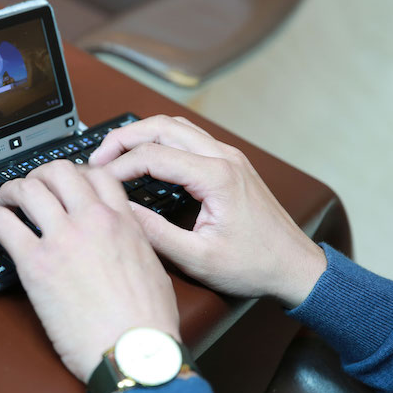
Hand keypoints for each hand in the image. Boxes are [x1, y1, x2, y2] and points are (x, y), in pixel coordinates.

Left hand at [0, 160, 179, 381]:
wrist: (134, 351)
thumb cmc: (147, 323)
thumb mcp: (154, 268)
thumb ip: (135, 242)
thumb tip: (124, 237)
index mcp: (123, 222)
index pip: (97, 175)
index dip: (78, 173)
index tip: (66, 184)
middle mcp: (92, 221)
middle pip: (59, 172)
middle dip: (41, 174)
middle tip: (32, 187)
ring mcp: (62, 239)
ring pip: (28, 189)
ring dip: (11, 189)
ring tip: (5, 200)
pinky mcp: (36, 263)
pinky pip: (2, 223)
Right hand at [88, 115, 326, 308]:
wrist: (295, 267)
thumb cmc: (254, 266)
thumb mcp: (198, 259)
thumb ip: (155, 233)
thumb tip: (120, 212)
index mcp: (217, 177)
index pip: (153, 154)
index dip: (118, 165)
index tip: (97, 181)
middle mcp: (224, 157)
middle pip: (162, 126)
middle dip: (123, 138)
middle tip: (97, 158)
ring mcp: (228, 156)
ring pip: (175, 125)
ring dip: (141, 134)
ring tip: (114, 154)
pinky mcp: (229, 163)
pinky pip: (188, 136)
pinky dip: (160, 139)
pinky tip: (145, 156)